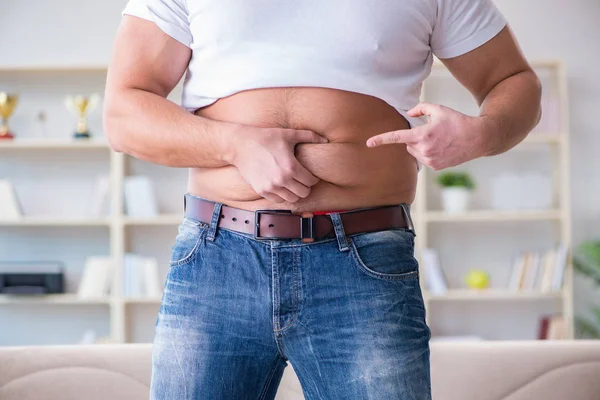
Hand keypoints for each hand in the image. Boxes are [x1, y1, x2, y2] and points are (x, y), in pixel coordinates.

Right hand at [228, 126, 327, 203]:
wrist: (240, 145)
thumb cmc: (265, 137)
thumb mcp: (288, 134)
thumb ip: (309, 136)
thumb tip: (325, 140)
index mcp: (291, 167)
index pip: (311, 181)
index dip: (313, 178)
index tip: (310, 175)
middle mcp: (282, 180)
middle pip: (304, 193)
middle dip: (306, 186)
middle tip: (303, 180)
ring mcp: (271, 187)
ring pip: (293, 199)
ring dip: (295, 193)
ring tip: (293, 185)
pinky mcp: (262, 190)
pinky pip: (278, 200)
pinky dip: (282, 196)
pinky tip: (282, 187)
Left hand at [366, 103, 489, 169]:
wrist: (477, 138)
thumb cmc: (458, 121)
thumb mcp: (439, 109)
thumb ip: (420, 108)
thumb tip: (409, 114)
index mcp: (423, 135)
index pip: (397, 137)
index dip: (381, 139)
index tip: (369, 143)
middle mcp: (425, 150)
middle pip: (407, 143)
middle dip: (414, 137)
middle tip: (431, 131)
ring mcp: (430, 161)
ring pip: (414, 152)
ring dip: (420, 145)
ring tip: (439, 139)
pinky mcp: (435, 167)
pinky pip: (423, 158)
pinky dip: (428, 152)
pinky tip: (442, 148)